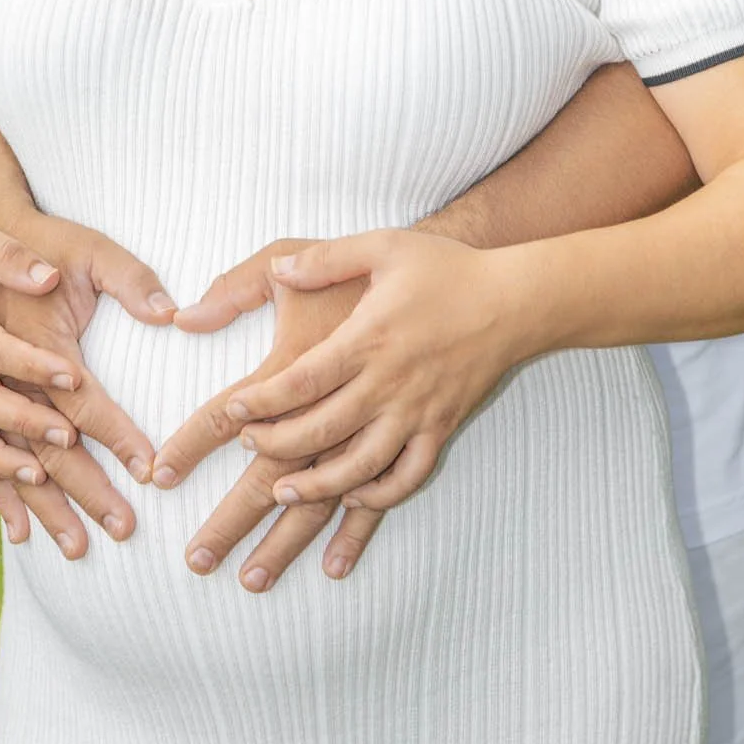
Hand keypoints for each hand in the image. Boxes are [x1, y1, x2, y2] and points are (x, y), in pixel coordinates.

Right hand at [0, 206, 172, 555]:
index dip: (39, 370)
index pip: (3, 353)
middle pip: (0, 422)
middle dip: (60, 468)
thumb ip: (14, 255)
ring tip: (74, 532)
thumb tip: (50, 275)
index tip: (80, 388)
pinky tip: (24, 531)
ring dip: (28, 493)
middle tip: (113, 509)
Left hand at [220, 229, 528, 509]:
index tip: (230, 414)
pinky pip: (408, 476)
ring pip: (360, 466)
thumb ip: (326, 258)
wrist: (514, 299)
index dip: (261, 403)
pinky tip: (353, 497)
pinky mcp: (442, 427)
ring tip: (284, 492)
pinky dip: (378, 495)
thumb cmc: (446, 268)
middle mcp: (390, 382)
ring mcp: (418, 411)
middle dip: (276, 447)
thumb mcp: (383, 246)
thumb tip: (279, 268)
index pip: (302, 382)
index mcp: (369, 338)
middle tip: (248, 446)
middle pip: (321, 431)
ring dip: (317, 487)